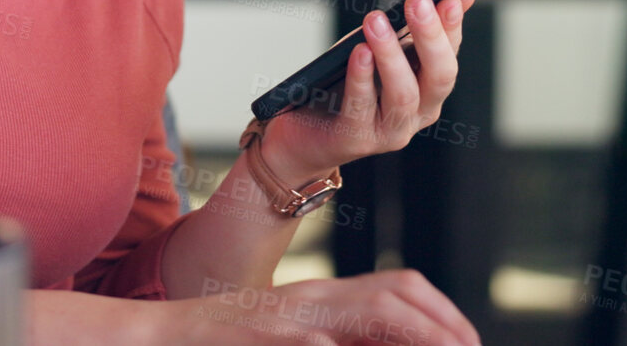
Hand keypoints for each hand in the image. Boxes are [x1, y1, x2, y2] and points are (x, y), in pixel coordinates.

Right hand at [167, 269, 481, 345]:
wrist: (156, 336)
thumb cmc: (225, 344)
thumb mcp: (290, 337)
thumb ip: (337, 337)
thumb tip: (369, 343)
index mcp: (321, 299)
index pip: (398, 286)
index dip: (443, 312)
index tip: (470, 343)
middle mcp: (311, 299)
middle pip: (395, 292)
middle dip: (443, 323)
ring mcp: (287, 316)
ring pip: (369, 308)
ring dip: (416, 331)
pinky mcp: (261, 334)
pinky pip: (313, 341)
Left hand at [260, 0, 473, 179]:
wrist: (303, 135)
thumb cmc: (342, 86)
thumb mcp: (376, 50)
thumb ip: (406, 28)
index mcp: (428, 91)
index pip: (449, 55)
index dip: (451, 26)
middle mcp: (417, 114)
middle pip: (438, 77)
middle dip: (430, 37)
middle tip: (418, 2)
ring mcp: (390, 131)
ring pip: (403, 93)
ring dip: (391, 54)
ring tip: (376, 22)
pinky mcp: (357, 140)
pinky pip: (361, 107)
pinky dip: (361, 78)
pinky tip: (359, 53)